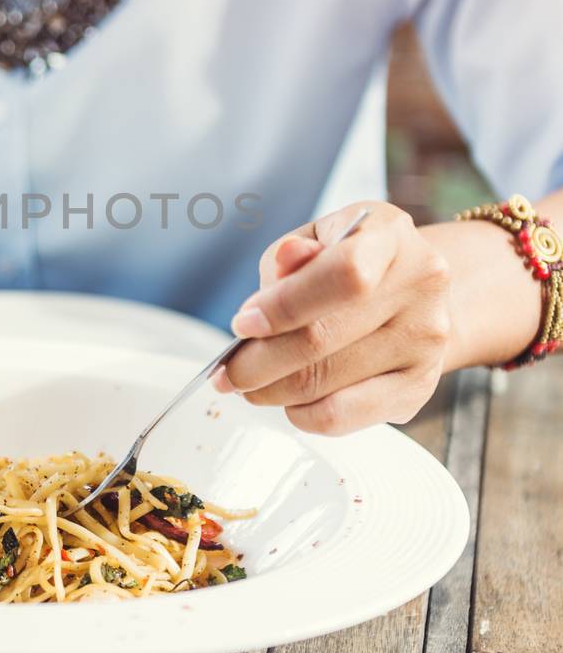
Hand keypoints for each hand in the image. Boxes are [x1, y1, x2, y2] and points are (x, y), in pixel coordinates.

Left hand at [215, 201, 452, 433]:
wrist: (416, 292)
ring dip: (270, 392)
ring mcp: (425, 341)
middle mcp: (420, 287)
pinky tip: (288, 399)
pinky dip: (300, 414)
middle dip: (257, 363)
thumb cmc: (354, 259)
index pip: (344, 275)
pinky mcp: (418, 387)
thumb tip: (270, 288)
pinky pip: (341, 417)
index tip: (243, 324)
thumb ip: (289, 258)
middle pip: (323, 340)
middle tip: (228, 372)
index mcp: (391, 236)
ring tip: (250, 384)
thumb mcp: (319, 237)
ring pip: (324, 385)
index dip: (285, 305)